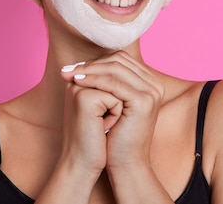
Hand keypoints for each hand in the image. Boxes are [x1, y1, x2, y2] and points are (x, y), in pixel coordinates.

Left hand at [60, 52, 164, 169]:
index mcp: (149, 82)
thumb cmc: (115, 135)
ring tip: (70, 75)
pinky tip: (78, 82)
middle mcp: (154, 84)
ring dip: (89, 69)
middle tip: (68, 69)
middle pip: (119, 61)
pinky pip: (114, 83)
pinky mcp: (144, 101)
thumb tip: (80, 63)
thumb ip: (104, 81)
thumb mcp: (109, 103)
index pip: (120, 60)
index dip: (95, 61)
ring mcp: (151, 92)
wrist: (125, 163)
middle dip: (91, 63)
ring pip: (115, 69)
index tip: (73, 67)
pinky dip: (94, 80)